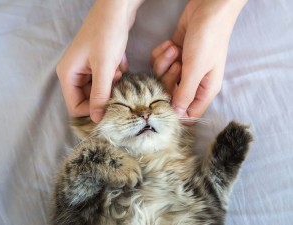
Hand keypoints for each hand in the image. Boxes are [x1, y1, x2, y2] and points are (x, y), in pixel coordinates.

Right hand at [57, 0, 143, 121]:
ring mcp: (86, 69)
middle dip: (105, 95)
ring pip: (100, 90)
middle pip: (88, 99)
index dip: (92, 111)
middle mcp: (74, 74)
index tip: (110, 107)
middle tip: (116, 84)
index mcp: (68, 75)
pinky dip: (115, 75)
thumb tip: (97, 119)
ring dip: (111, 85)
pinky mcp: (97, 65)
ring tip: (117, 70)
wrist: (116, 10)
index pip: (75, 107)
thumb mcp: (104, 67)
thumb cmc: (107, 35)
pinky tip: (119, 63)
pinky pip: (106, 80)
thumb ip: (100, 94)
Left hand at [152, 0, 246, 117]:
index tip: (165, 101)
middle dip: (168, 79)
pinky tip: (171, 44)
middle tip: (178, 63)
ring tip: (176, 49)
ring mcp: (182, 68)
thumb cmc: (208, 39)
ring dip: (164, 63)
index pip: (189, 114)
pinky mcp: (172, 56)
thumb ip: (185, 93)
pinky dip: (161, 53)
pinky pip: (158, 63)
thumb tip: (177, 114)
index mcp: (204, 90)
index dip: (176, 111)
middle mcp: (193, 82)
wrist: (207, 9)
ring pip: (161, 78)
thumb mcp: (196, 69)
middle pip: (170, 95)